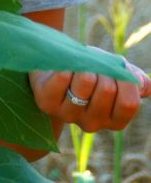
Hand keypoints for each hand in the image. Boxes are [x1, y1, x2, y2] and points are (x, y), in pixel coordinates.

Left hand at [30, 57, 150, 131]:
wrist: (55, 68)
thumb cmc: (90, 70)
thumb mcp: (115, 73)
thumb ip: (134, 80)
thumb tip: (145, 86)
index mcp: (113, 120)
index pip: (129, 103)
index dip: (126, 81)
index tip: (116, 70)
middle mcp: (92, 124)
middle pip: (107, 89)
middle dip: (103, 69)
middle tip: (94, 67)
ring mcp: (69, 116)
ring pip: (85, 81)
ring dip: (85, 65)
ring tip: (79, 67)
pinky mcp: (47, 103)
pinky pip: (62, 77)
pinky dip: (66, 65)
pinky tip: (63, 68)